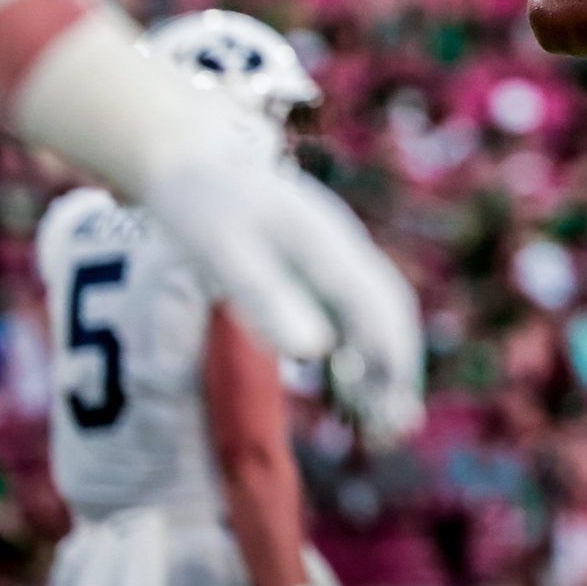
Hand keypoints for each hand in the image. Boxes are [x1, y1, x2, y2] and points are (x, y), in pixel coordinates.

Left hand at [141, 141, 424, 442]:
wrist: (189, 157)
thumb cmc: (199, 206)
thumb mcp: (222, 254)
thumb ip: (266, 299)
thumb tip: (315, 354)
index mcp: (327, 243)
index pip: (378, 306)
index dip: (391, 358)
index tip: (394, 408)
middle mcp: (342, 247)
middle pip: (389, 312)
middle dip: (397, 370)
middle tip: (395, 428)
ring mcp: (332, 254)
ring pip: (373, 314)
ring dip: (381, 367)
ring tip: (378, 423)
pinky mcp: (316, 264)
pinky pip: (350, 312)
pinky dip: (357, 353)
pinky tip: (345, 391)